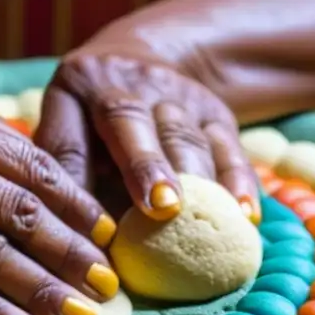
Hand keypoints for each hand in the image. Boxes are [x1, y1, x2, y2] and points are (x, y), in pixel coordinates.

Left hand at [34, 52, 259, 223]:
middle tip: (161, 207)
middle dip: (145, 165)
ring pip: (183, 136)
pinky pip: (228, 145)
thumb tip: (84, 257)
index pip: (70, 141)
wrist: (142, 57)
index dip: (76, 183)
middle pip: (129, 121)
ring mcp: (172, 93)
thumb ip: (72, 183)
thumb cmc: (92, 122)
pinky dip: (238, 182)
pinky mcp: (213, 109)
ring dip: (196, 180)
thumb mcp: (69, 133)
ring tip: (210, 222)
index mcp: (74, 91)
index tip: (91, 229)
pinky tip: (246, 216)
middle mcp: (122, 83)